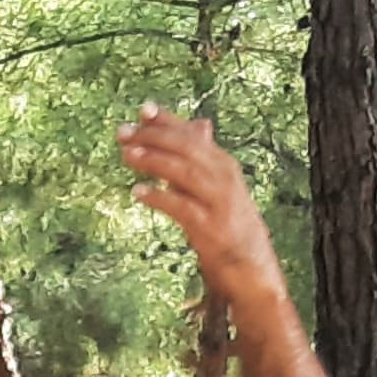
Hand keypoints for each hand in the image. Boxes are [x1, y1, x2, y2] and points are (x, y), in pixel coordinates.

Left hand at [120, 103, 292, 316]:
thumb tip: (200, 124)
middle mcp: (224, 178)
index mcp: (223, 165)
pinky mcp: (210, 229)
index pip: (192, 135)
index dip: (167, 120)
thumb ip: (203, 159)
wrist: (252, 267)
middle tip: (124, 132)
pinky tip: (138, 192)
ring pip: (183, 172)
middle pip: (186, 148)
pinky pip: (181, 207)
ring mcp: (218, 203)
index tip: (143, 109)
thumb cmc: (230, 225)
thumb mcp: (218, 187)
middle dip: (154, 137)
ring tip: (127, 154)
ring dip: (153, 160)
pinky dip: (159, 197)